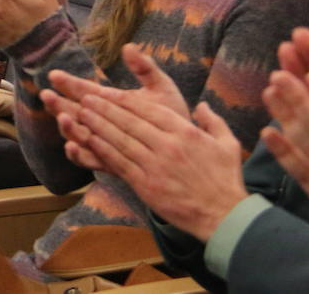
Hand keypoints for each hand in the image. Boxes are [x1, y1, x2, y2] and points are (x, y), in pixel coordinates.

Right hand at [42, 43, 191, 171]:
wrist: (187, 148)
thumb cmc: (173, 116)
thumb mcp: (161, 88)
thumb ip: (144, 68)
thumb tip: (129, 46)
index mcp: (110, 101)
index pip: (83, 89)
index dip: (68, 83)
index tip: (55, 75)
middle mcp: (102, 122)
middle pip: (72, 112)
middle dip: (58, 104)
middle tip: (47, 96)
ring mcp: (103, 142)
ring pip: (76, 135)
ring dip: (67, 127)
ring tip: (64, 118)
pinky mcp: (109, 162)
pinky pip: (88, 160)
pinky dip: (78, 154)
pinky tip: (73, 147)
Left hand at [66, 90, 247, 240]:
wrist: (224, 217)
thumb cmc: (226, 180)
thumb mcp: (227, 144)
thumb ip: (213, 121)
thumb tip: (201, 105)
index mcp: (185, 132)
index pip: (148, 110)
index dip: (124, 100)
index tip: (107, 92)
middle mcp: (168, 146)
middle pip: (129, 121)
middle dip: (105, 107)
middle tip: (86, 97)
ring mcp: (155, 165)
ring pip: (120, 139)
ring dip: (98, 124)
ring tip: (81, 112)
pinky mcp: (146, 185)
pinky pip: (119, 163)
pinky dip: (101, 149)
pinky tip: (88, 140)